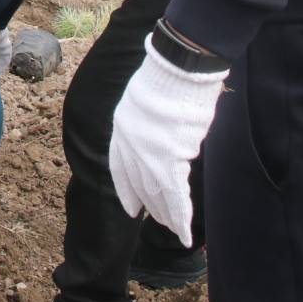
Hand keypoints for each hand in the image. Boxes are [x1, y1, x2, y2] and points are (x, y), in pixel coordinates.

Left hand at [108, 37, 226, 245]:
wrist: (175, 70)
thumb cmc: (164, 76)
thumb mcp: (141, 98)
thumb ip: (145, 121)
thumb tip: (160, 133)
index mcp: (121, 131)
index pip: (119, 169)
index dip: (127, 190)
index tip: (131, 208)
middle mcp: (132, 147)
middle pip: (141, 184)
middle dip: (151, 205)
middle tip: (160, 221)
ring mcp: (150, 155)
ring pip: (159, 193)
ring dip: (167, 214)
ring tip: (175, 230)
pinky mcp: (172, 161)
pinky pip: (176, 195)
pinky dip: (181, 215)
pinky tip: (183, 231)